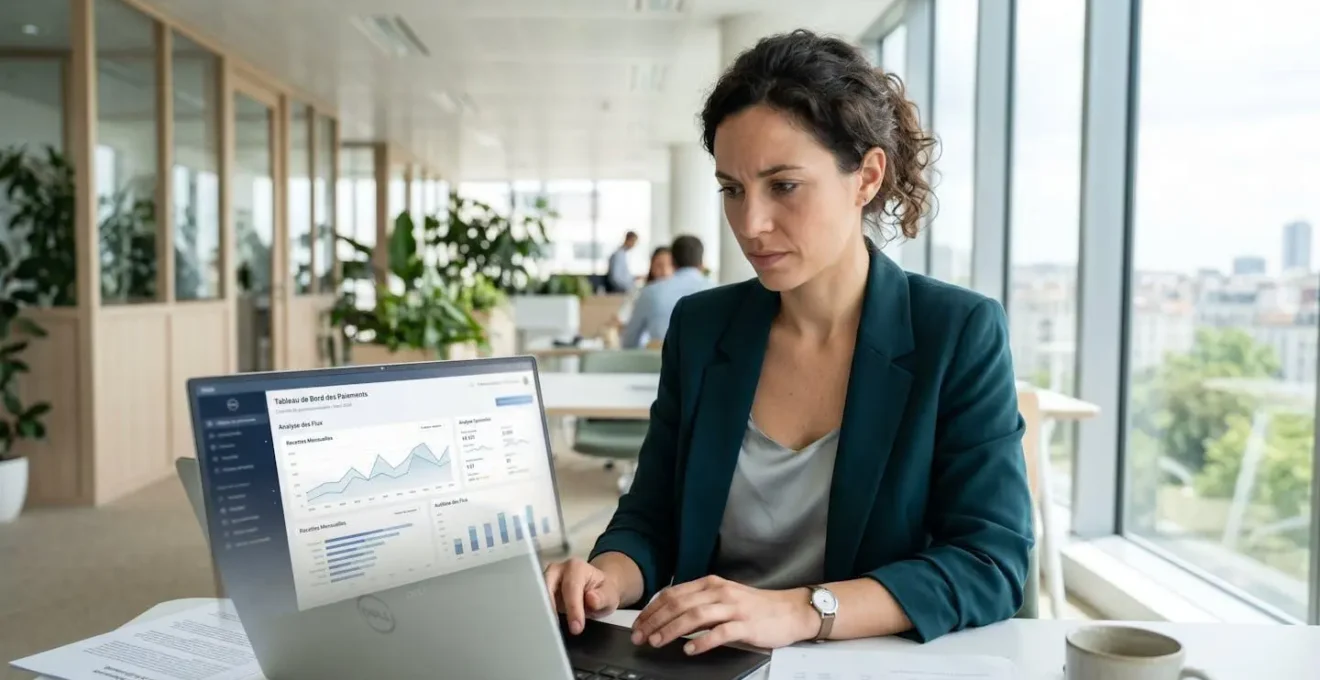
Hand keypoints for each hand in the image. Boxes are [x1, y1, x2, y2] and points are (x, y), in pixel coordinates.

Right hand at [543, 557, 622, 634]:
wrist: (598, 591)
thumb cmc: (603, 591)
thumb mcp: (610, 595)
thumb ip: (602, 597)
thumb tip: (591, 599)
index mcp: (576, 567)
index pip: (570, 587)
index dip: (572, 608)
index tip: (576, 627)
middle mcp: (558, 570)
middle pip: (547, 586)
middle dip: (550, 608)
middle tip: (555, 629)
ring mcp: (547, 580)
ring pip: (538, 594)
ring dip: (541, 612)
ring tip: (548, 631)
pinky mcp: (542, 592)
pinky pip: (537, 603)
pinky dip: (540, 615)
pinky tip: (544, 628)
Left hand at [629, 575, 817, 654]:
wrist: (789, 610)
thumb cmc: (755, 607)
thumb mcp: (723, 598)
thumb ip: (699, 604)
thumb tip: (669, 615)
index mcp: (711, 584)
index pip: (673, 594)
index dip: (652, 609)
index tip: (639, 624)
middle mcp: (720, 592)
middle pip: (679, 604)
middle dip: (656, 621)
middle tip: (641, 636)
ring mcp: (733, 608)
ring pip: (695, 616)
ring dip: (672, 630)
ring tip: (658, 642)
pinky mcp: (746, 624)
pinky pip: (720, 632)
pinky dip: (702, 641)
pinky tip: (690, 650)